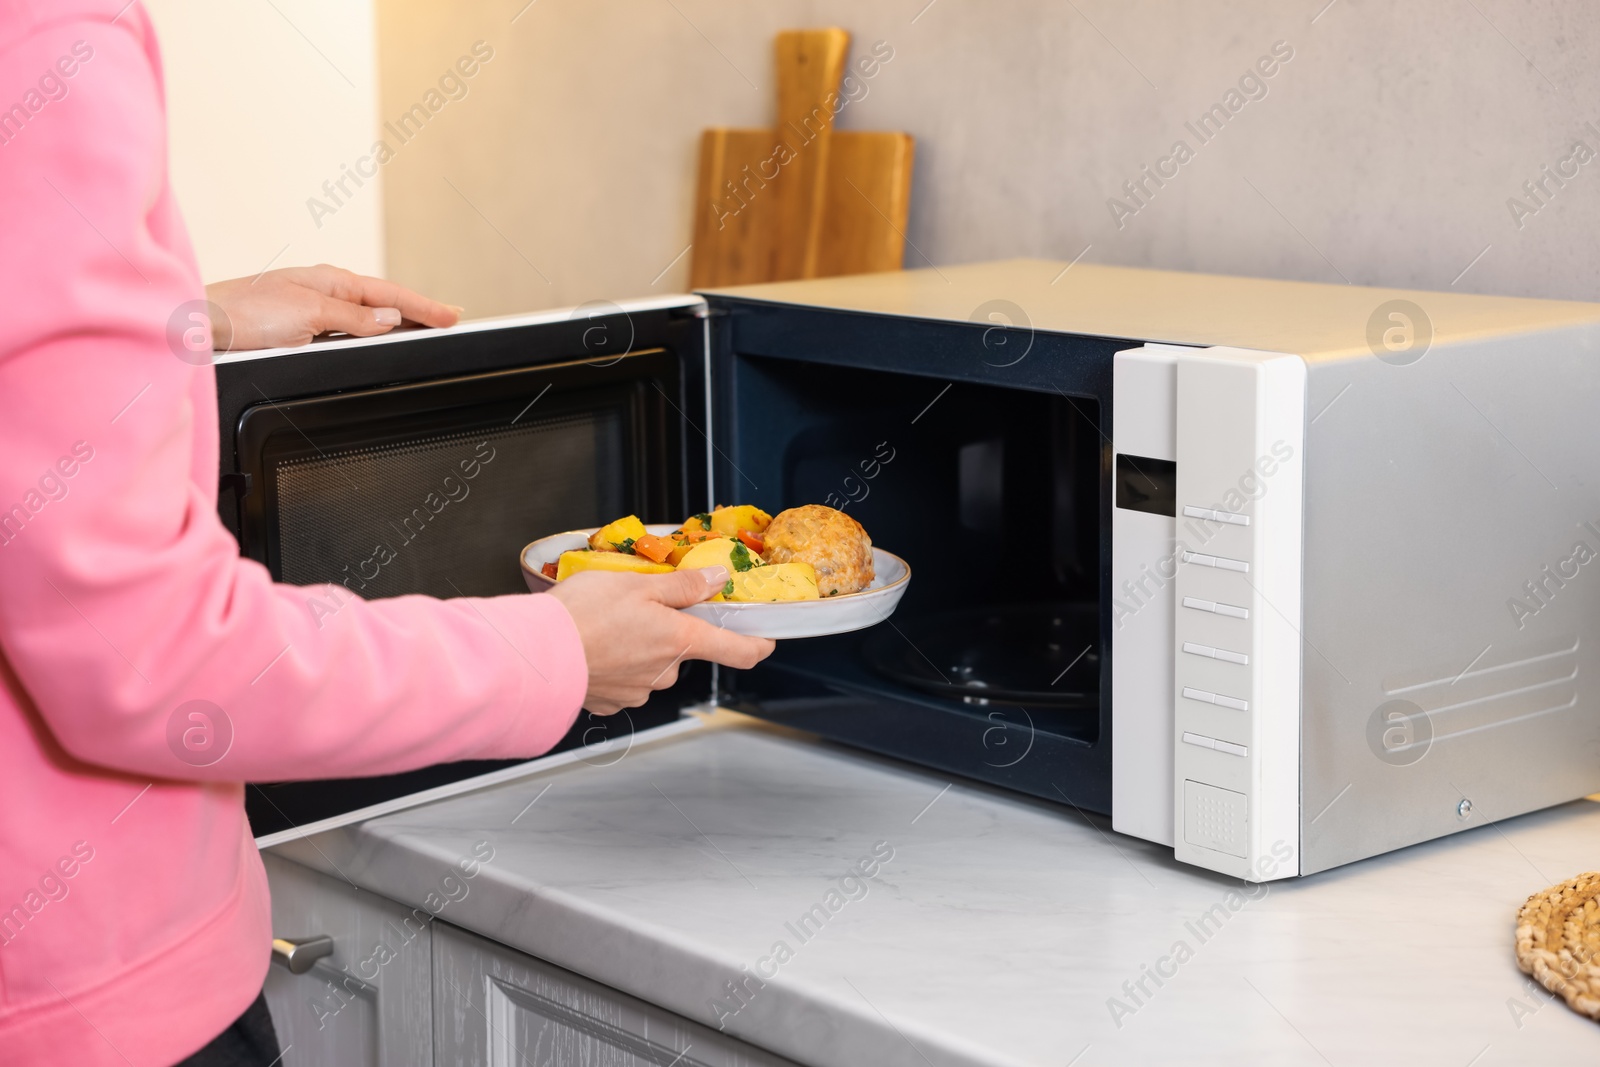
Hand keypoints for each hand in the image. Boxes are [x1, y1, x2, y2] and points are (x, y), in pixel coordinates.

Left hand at [203, 264, 461, 350]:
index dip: (425, 307)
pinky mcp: (299, 328)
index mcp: (331, 281)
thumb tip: (390, 318)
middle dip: (418, 311)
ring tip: (424, 329)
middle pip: (384, 303)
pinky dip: (370, 334)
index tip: (453, 316)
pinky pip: (348, 329)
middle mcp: (324, 292)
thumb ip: (354, 318)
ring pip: (367, 317)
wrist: (200, 326)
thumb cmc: (245, 314)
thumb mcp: (309, 315)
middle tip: (449, 319)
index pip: (391, 295)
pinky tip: (377, 339)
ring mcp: (312, 309)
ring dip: (396, 322)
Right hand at [548, 566, 775, 715]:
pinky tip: (593, 648)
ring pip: (652, 666)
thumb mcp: (638, 585)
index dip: (758, 645)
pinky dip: (614, 664)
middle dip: (668, 630)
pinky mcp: (610, 702)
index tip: (766, 640)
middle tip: (639, 606)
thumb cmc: (582, 616)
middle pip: (683, 652)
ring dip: (639, 647)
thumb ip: (683, 585)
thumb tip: (718, 580)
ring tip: (606, 625)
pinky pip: (624, 680)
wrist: (533, 655)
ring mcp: (637, 692)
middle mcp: (664, 673)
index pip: (738, 652)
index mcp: (680, 642)